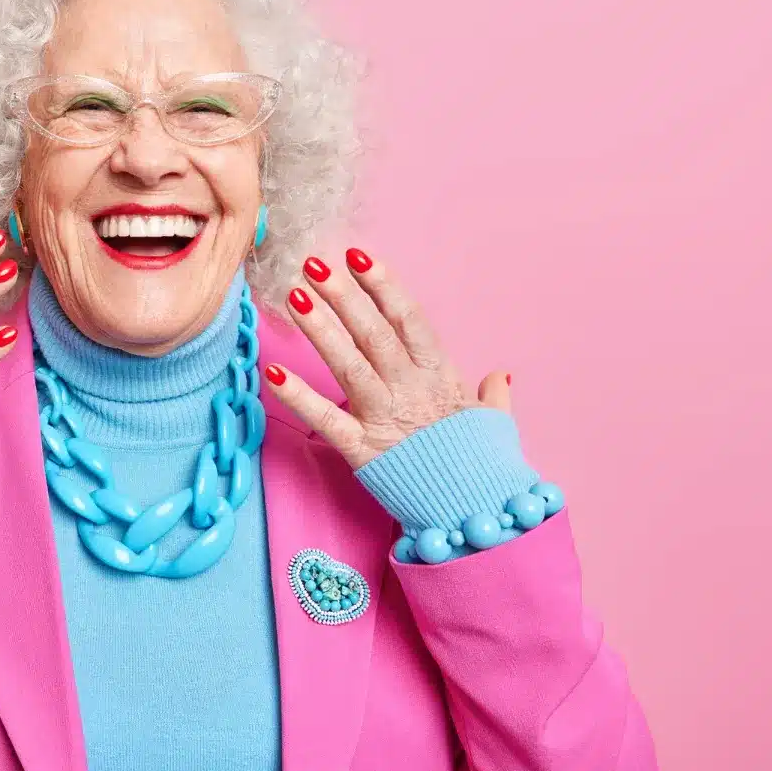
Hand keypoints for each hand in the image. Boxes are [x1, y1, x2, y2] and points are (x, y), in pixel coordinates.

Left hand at [263, 249, 511, 468]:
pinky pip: (326, 419)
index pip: (408, 319)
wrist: (477, 514)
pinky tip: (271, 372)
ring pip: (349, 364)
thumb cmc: (483, 467)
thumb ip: (494, 396)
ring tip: (295, 296)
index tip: (359, 256)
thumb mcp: (494, 425)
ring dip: (321, 329)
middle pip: (373, 333)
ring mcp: (384, 418)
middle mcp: (410, 389)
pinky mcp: (363, 450)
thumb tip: (500, 375)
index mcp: (439, 376)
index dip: (383, 286)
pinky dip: (298, 397)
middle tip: (314, 262)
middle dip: (343, 296)